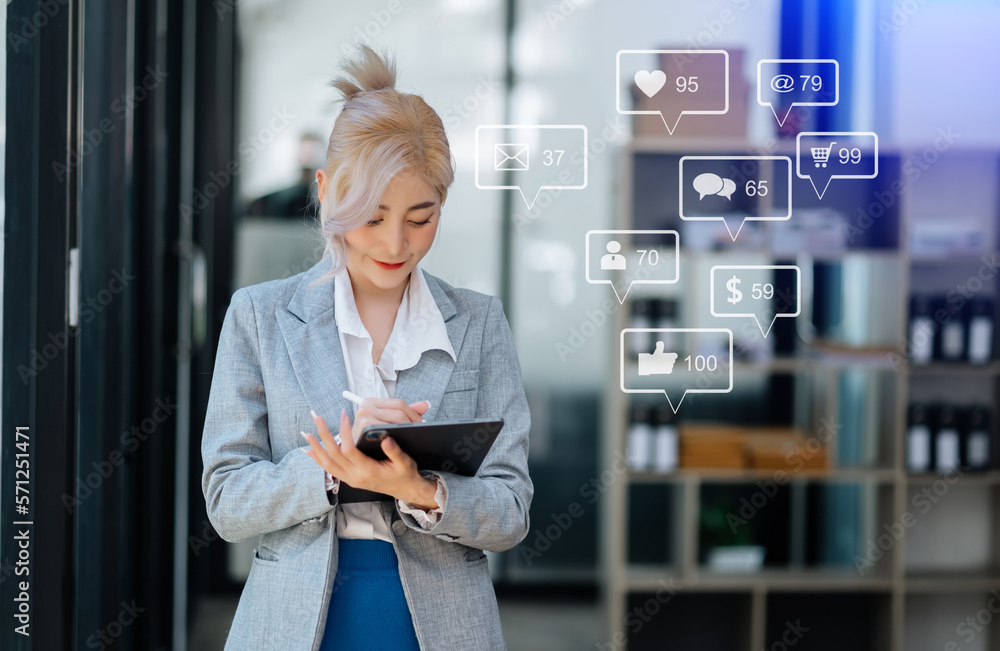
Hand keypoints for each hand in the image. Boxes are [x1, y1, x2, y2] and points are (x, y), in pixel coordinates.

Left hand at [301, 400, 438, 508]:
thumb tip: (386, 439)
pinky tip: (310, 451)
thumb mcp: (405, 462)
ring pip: (327, 463)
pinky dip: (318, 459)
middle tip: (318, 418)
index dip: (344, 432)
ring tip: (306, 433)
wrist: (404, 490)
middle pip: (333, 455)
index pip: (349, 450)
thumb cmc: (404, 474)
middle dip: (323, 434)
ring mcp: (350, 479)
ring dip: (316, 447)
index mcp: (368, 471)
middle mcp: (355, 477)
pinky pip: (329, 469)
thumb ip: (395, 452)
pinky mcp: (348, 479)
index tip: (344, 416)